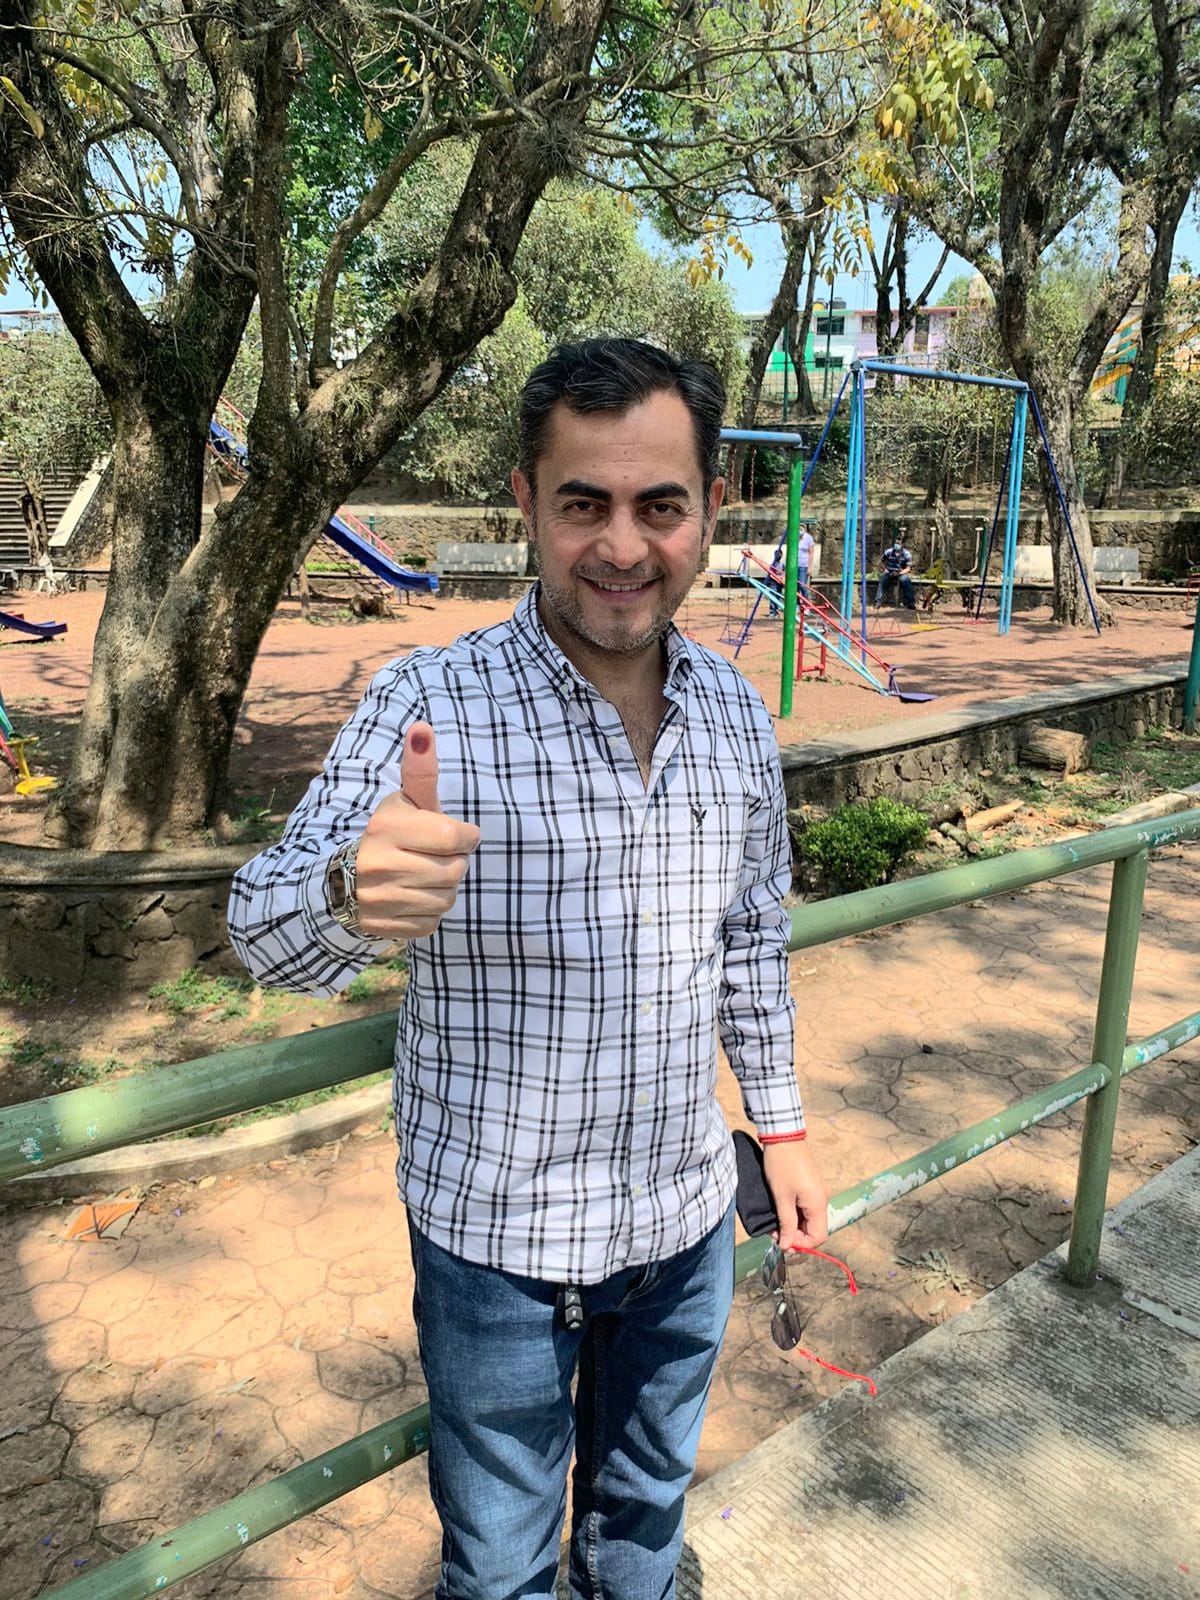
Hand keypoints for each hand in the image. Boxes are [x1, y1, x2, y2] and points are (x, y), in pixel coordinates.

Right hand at [354, 723, 480, 939]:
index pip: (454, 837)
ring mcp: (378, 898)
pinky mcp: (382, 926)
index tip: (457, 836)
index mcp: (386, 826)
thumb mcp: (405, 801)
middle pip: (454, 871)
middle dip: (453, 863)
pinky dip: (429, 912)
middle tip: (434, 857)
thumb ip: (420, 769)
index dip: (465, 837)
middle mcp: (378, 862)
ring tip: (423, 876)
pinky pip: (431, 923)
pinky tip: (413, 897)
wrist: (344, 881)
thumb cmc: (391, 833)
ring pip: (446, 899)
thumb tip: (422, 728)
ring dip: (444, 889)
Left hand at [763, 1141, 827, 1251]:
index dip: (801, 1244)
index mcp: (818, 1203)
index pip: (818, 1236)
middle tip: (774, 1235)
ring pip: (808, 1218)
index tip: (782, 1242)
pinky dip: (794, 1214)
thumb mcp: (781, 1197)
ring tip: (774, 1225)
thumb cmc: (781, 1165)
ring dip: (793, 1225)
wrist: (783, 1135)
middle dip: (795, 1236)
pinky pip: (805, 1207)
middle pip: (814, 1229)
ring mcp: (817, 1191)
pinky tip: (780, 1212)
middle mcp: (822, 1198)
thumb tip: (787, 1245)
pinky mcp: (810, 1184)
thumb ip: (786, 1223)